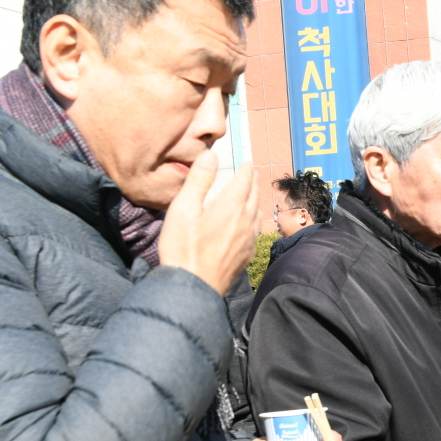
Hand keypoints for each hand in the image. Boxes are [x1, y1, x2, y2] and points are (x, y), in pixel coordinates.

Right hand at [158, 152, 259, 294]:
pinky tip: (250, 223)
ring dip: (255, 200)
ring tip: (252, 194)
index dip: (245, 170)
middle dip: (252, 182)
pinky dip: (255, 219)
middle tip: (251, 174)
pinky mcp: (246, 254)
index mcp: (230, 206)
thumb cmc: (183, 246)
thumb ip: (199, 180)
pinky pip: (255, 230)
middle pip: (253, 196)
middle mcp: (245, 221)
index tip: (247, 162)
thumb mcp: (183, 208)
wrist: (194, 286)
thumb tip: (211, 155)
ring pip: (257, 213)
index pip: (243, 181)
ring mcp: (248, 239)